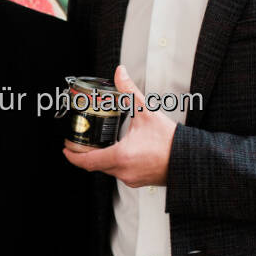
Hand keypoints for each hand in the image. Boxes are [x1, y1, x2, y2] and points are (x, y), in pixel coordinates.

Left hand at [63, 64, 175, 186]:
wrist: (190, 159)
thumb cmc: (170, 140)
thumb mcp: (147, 112)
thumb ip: (129, 91)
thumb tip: (120, 73)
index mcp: (120, 156)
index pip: (87, 161)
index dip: (73, 156)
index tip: (66, 149)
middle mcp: (123, 171)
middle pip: (96, 165)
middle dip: (86, 155)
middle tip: (80, 143)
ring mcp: (131, 179)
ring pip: (108, 170)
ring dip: (102, 158)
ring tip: (100, 144)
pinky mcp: (139, 182)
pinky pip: (121, 173)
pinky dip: (115, 163)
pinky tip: (120, 151)